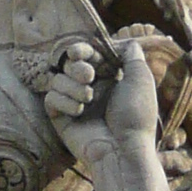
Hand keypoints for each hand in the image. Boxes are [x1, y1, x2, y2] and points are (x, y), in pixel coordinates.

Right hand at [43, 37, 156, 171]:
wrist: (124, 150)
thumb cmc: (136, 116)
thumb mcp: (140, 79)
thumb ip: (131, 55)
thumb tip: (125, 41)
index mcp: (108, 78)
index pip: (86, 55)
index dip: (80, 50)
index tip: (79, 52)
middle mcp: (90, 89)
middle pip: (69, 65)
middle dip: (76, 67)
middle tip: (89, 77)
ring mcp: (75, 104)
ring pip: (57, 80)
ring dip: (72, 86)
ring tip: (88, 99)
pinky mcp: (62, 119)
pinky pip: (51, 100)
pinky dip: (63, 102)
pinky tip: (79, 111)